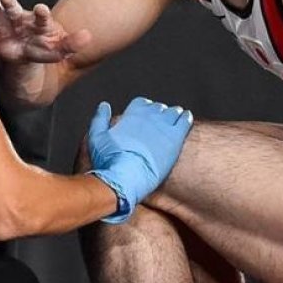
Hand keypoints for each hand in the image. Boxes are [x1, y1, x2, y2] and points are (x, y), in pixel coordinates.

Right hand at [0, 0, 91, 63]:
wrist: (23, 50)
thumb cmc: (43, 46)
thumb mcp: (58, 49)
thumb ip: (71, 44)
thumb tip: (88, 37)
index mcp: (38, 22)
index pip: (41, 17)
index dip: (42, 14)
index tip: (42, 9)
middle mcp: (19, 17)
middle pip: (15, 9)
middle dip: (10, 3)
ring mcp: (3, 21)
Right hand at [87, 97, 193, 223]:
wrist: (124, 179)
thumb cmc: (108, 161)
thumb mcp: (96, 137)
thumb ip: (99, 119)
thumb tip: (104, 105)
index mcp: (131, 114)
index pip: (141, 103)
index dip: (144, 107)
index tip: (145, 113)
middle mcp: (148, 116)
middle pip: (158, 108)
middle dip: (158, 112)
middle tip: (160, 120)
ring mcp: (163, 126)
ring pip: (173, 112)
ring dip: (173, 113)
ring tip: (175, 118)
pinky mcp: (175, 139)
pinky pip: (185, 121)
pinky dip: (185, 117)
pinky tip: (185, 118)